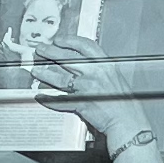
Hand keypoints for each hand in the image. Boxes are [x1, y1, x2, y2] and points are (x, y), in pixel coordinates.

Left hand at [33, 34, 163, 158]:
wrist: (128, 122)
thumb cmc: (125, 104)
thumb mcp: (115, 78)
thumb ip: (100, 70)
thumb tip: (82, 66)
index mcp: (106, 65)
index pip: (85, 45)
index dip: (69, 41)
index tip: (58, 40)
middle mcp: (95, 73)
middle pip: (67, 59)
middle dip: (50, 52)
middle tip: (40, 50)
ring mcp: (87, 88)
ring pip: (60, 78)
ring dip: (45, 74)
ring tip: (36, 71)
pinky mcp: (81, 103)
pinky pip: (60, 101)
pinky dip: (48, 100)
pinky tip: (40, 96)